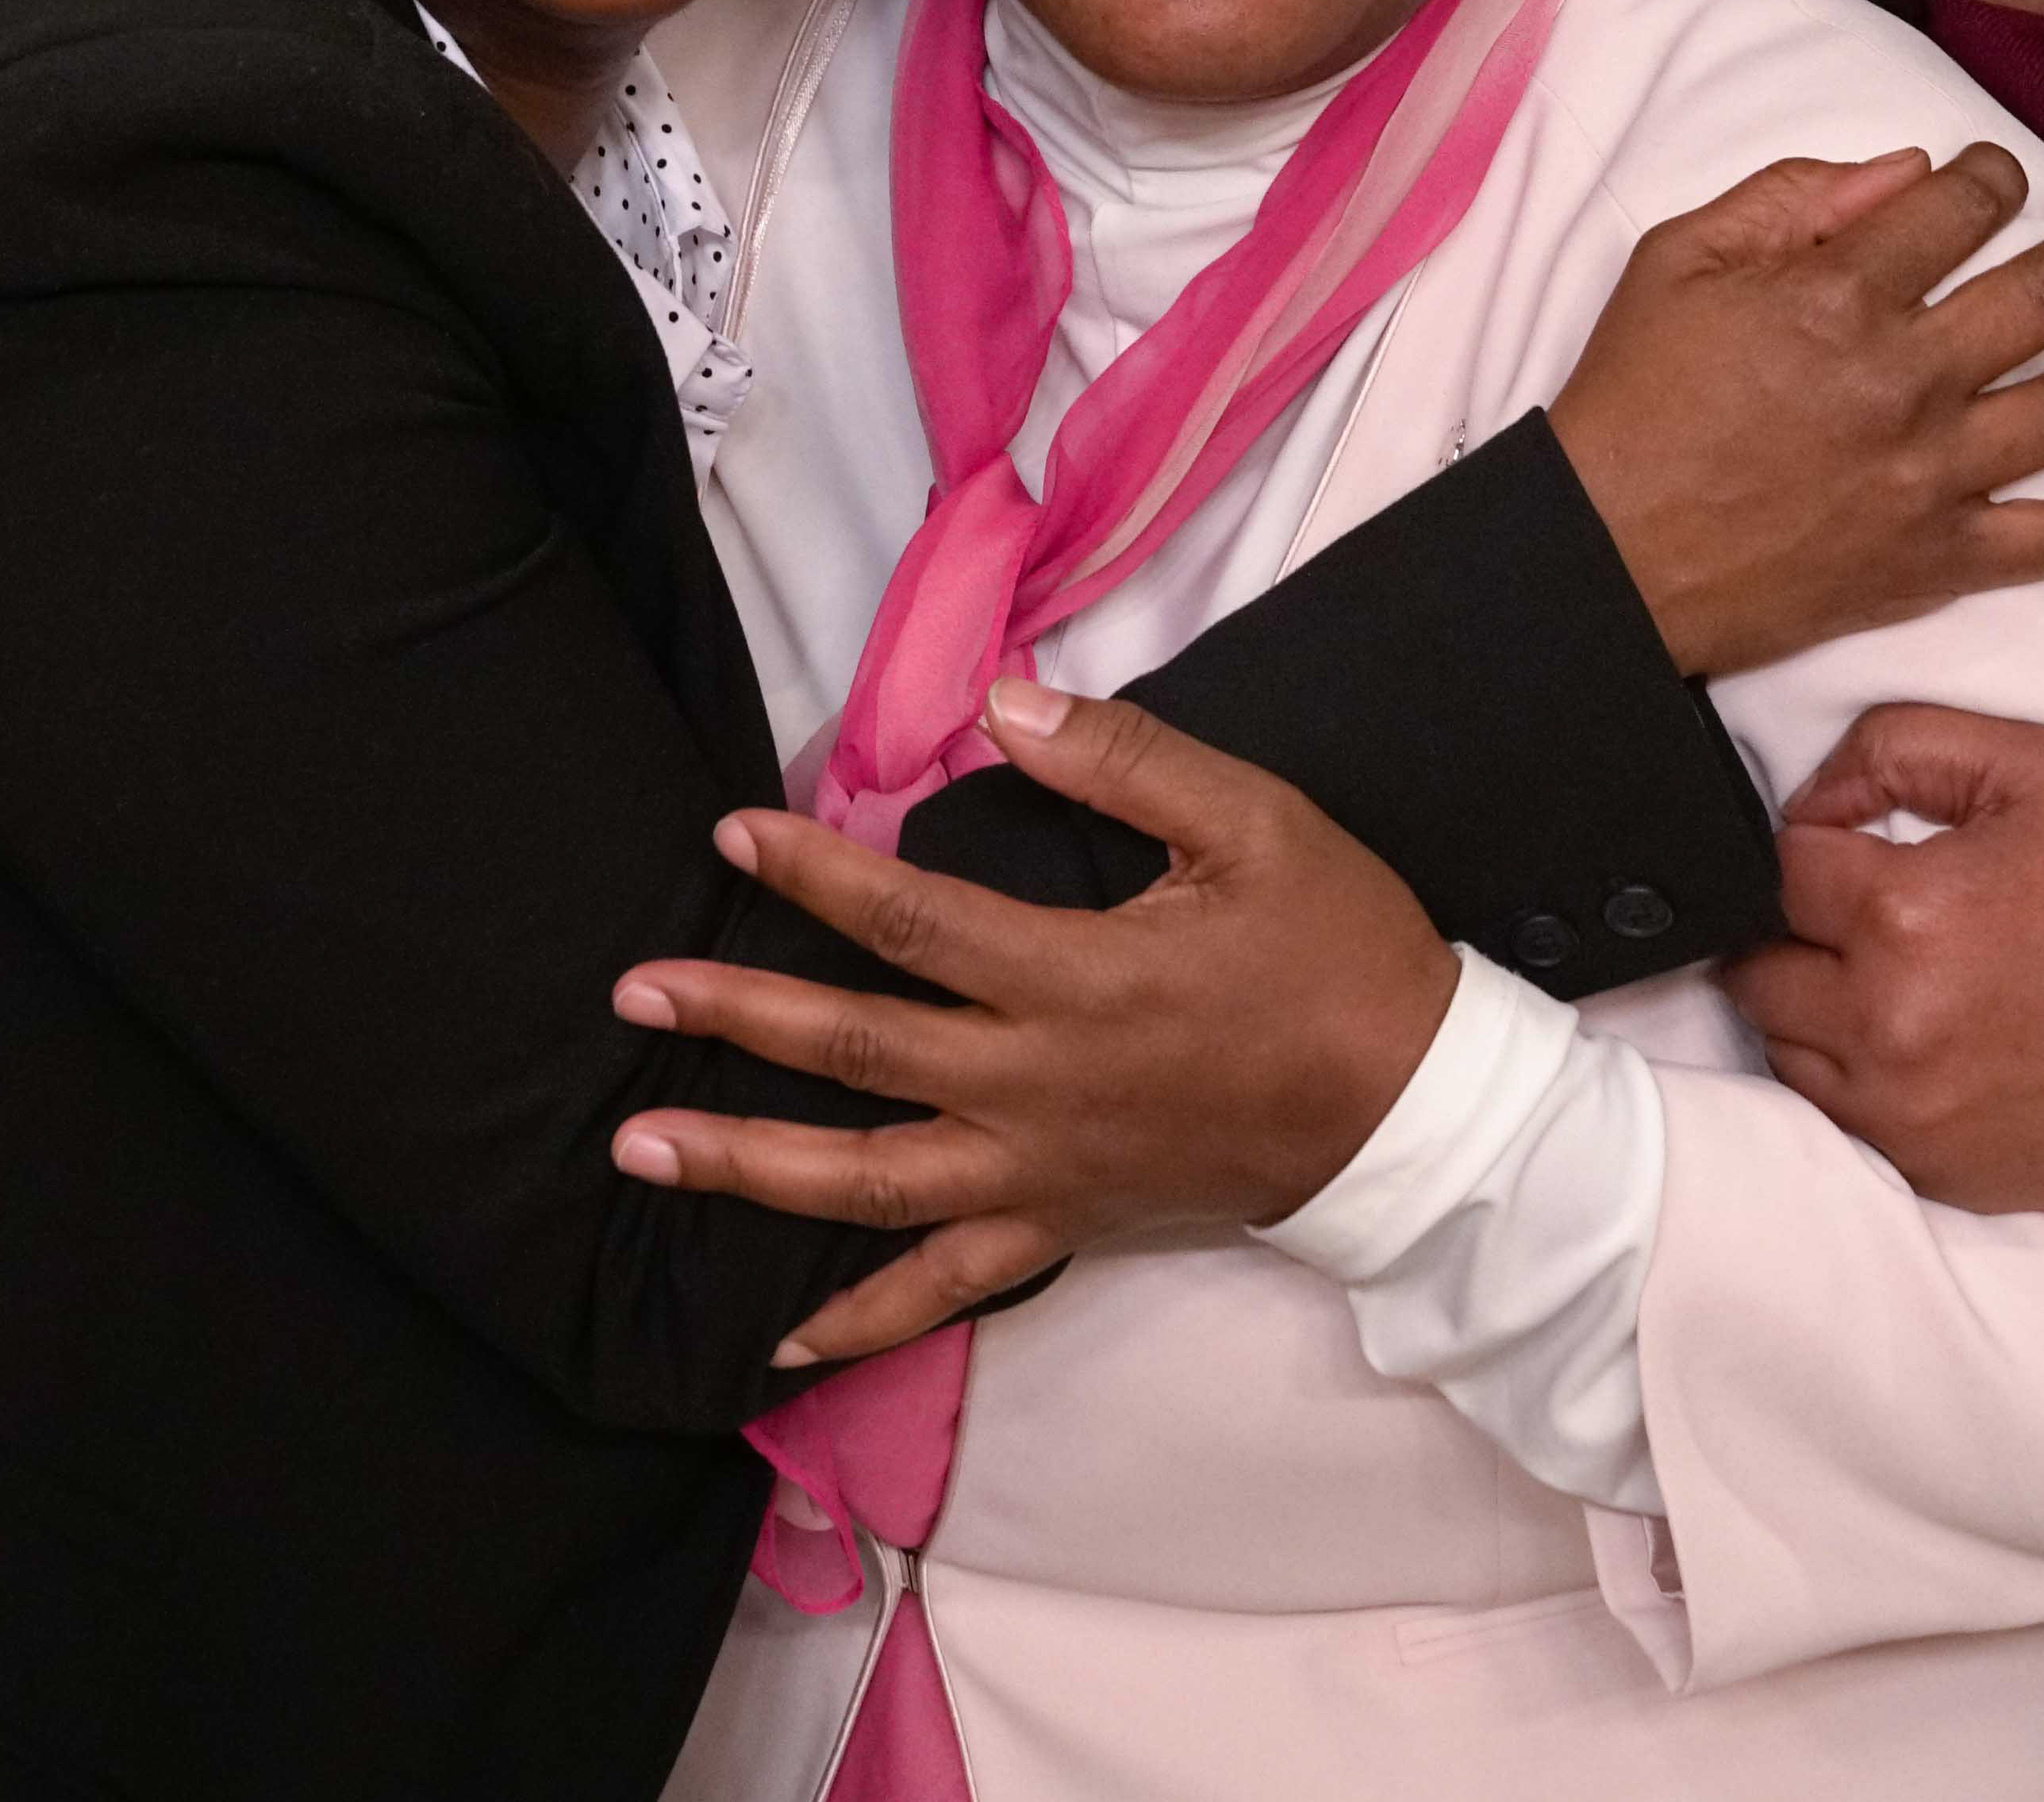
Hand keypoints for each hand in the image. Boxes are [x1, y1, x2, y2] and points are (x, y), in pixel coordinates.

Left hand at [605, 679, 1456, 1367]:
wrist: (1412, 1112)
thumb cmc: (1337, 952)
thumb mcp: (1255, 823)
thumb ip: (1126, 759)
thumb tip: (1005, 703)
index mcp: (1076, 977)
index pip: (909, 919)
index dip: (810, 872)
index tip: (728, 833)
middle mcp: (1036, 1085)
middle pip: (856, 1052)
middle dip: (734, 1019)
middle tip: (631, 993)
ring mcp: (1043, 1171)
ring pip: (868, 1183)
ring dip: (748, 1166)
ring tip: (641, 1152)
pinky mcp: (1066, 1227)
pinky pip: (950, 1289)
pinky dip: (864, 1319)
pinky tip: (783, 1340)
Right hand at [1540, 143, 2043, 673]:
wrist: (1607, 553)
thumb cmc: (1634, 400)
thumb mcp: (1678, 259)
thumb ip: (1792, 197)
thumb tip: (1905, 171)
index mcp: (1842, 291)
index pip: (1966, 204)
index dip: (1994, 177)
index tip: (1994, 182)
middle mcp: (1907, 375)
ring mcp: (1933, 472)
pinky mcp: (1939, 557)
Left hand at [1726, 702, 2043, 1214]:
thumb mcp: (2030, 765)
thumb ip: (1894, 748)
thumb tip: (1808, 800)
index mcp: (1904, 917)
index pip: (1780, 869)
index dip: (1816, 845)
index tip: (1860, 849)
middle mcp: (1887, 1029)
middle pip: (1760, 970)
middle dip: (1798, 932)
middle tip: (1864, 917)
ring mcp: (1907, 1115)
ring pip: (1785, 1051)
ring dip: (1816, 1009)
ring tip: (1892, 980)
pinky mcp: (1933, 1172)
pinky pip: (1839, 1120)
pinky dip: (1857, 1079)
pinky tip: (1917, 1044)